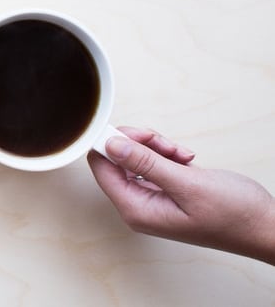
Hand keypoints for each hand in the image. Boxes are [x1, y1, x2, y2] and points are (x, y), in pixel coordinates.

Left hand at [88, 126, 274, 263]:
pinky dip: (168, 154)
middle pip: (117, 158)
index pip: (101, 167)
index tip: (133, 133)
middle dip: (140, 144)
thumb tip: (111, 145)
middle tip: (167, 145)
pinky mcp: (166, 190)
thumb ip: (146, 163)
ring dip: (157, 147)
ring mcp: (152, 197)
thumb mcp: (187, 184)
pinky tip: (187, 160)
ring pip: (136, 157)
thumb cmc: (234, 215)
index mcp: (135, 209)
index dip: (111, 144)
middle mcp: (138, 205)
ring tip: (183, 155)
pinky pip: (153, 162)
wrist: (265, 226)